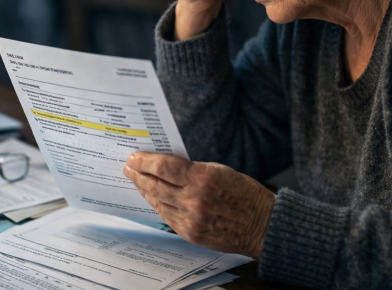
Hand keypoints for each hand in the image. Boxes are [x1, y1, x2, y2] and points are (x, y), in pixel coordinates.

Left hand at [123, 152, 274, 257]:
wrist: (262, 225)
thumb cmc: (245, 193)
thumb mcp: (220, 170)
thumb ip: (192, 169)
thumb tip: (165, 166)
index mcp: (203, 179)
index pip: (163, 167)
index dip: (145, 161)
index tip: (134, 156)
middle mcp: (194, 200)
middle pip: (155, 185)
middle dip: (138, 174)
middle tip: (128, 167)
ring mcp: (191, 220)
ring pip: (157, 202)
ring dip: (144, 190)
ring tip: (135, 180)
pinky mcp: (191, 234)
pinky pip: (167, 217)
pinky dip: (157, 205)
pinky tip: (151, 197)